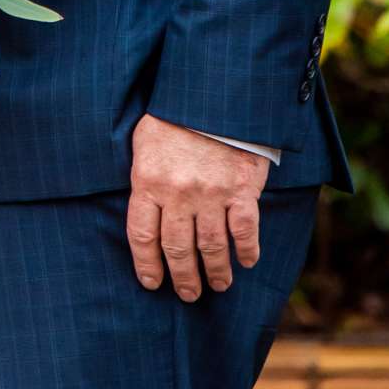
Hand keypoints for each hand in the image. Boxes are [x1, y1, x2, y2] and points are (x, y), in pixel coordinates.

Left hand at [126, 113, 267, 301]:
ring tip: (217, 285)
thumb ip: (143, 178)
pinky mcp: (241, 190)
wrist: (213, 94)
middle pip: (177, 249)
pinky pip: (244, 231)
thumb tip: (143, 209)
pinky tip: (246, 262)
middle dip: (183, 277)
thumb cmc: (174, 116)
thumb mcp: (143, 143)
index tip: (152, 282)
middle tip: (188, 294)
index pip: (142, 236)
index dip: (147, 265)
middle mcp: (178, 194)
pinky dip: (246, 251)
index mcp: (148, 182)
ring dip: (215, 272)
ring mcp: (211, 194)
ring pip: (211, 247)